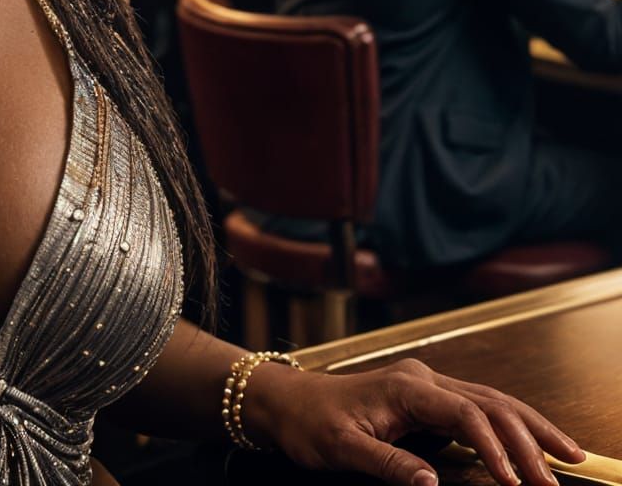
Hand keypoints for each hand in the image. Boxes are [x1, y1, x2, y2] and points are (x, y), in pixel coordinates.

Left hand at [245, 357, 585, 485]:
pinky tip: (532, 445)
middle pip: (490, 403)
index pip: (466, 414)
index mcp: (406, 387)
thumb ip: (386, 463)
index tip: (516, 484)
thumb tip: (432, 482)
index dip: (497, 449)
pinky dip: (510, 426)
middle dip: (530, 438)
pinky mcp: (427, 400)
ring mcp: (426, 387)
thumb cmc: (310, 423)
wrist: (285, 402)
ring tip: (569, 455)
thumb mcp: (341, 448)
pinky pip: (479, 409)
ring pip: (492, 402)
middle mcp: (422, 380)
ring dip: (530, 428)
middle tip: (561, 477)